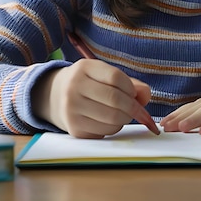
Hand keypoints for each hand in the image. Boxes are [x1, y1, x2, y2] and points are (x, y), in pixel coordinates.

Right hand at [33, 60, 151, 137]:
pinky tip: (110, 122)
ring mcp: (72, 109)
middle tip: (137, 109)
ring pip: (112, 119)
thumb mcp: (104, 75)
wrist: (55, 96)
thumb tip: (145, 96)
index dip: (131, 88)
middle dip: (133, 107)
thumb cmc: (89, 84)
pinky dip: (114, 128)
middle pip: (115, 100)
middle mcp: (74, 87)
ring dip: (125, 119)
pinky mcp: (74, 128)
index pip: (116, 77)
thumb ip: (129, 83)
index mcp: (84, 68)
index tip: (136, 95)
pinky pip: (105, 132)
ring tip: (122, 114)